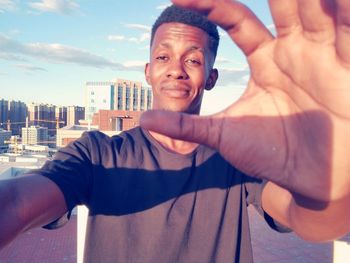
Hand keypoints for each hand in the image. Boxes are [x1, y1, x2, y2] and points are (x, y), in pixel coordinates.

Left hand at [141, 0, 349, 202]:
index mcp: (267, 59)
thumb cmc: (269, 154)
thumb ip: (186, 126)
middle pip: (285, 1)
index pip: (236, 19)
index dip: (210, 2)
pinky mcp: (349, 67)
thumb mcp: (224, 136)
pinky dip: (344, 14)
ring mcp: (324, 55)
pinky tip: (338, 1)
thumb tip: (143, 120)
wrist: (309, 179)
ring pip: (318, 8)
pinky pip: (348, 32)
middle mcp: (295, 50)